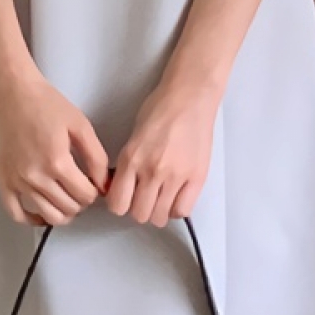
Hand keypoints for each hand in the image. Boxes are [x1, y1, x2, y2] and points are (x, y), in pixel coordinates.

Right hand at [0, 72, 108, 226]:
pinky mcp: (3, 180)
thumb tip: (103, 184)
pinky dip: (31, 220)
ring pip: (47, 215)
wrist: (12, 92)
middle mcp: (36, 176)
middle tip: (80, 187)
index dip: (94, 191)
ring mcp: (16, 181)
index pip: (85, 195)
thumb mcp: (80, 125)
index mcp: (57, 162)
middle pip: (69, 207)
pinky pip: (16, 214)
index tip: (92, 183)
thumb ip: (96, 156)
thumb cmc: (46, 104)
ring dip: (63, 212)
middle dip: (81, 201)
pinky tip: (42, 214)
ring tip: (66, 199)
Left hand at [107, 82, 217, 225]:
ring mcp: (176, 176)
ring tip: (160, 196)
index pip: (117, 204)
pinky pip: (183, 211)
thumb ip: (126, 164)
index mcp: (131, 158)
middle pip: (139, 215)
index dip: (119, 204)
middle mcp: (152, 170)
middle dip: (138, 208)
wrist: (189, 98)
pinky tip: (175, 195)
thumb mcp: (132, 136)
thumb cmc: (160, 110)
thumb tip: (119, 187)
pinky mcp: (197, 178)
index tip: (123, 198)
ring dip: (157, 210)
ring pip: (160, 217)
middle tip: (142, 196)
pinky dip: (176, 208)